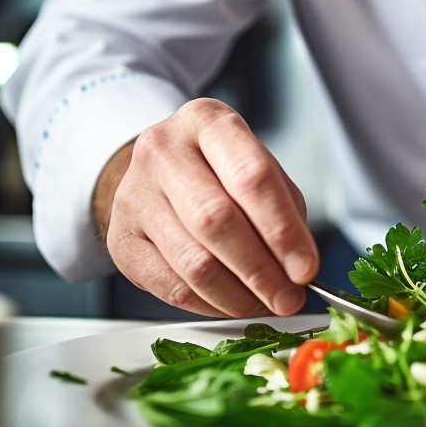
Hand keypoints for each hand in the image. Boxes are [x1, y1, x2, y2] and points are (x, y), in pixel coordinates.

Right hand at [93, 98, 317, 316]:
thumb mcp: (258, 167)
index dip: (283, 230)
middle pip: (217, 221)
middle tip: (289, 298)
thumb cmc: (218, 170)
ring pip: (194, 263)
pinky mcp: (120, 240)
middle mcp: (163, 151)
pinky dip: (212, 304)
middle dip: (262, 271)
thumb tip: (298, 267)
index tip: (306, 268)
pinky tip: (234, 303)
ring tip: (267, 304)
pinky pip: (173, 287)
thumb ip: (283, 210)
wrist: (157, 173)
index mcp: (207, 122)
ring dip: (240, 295)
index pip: (251, 177)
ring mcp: (134, 195)